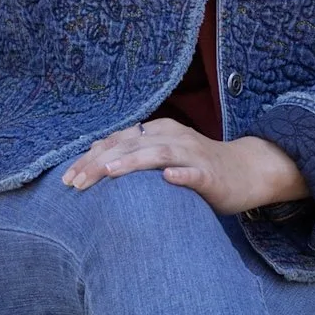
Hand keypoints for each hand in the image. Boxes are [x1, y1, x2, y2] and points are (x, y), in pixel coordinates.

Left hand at [62, 119, 309, 216]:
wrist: (248, 170)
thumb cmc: (199, 166)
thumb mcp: (162, 155)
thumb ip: (133, 154)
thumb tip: (96, 157)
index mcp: (157, 132)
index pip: (117, 141)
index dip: (90, 158)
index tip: (67, 178)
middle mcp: (172, 138)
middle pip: (130, 146)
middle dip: (99, 163)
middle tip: (75, 182)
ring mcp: (192, 155)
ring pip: (158, 154)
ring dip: (133, 163)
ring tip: (109, 173)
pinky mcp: (210, 174)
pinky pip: (195, 172)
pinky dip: (181, 174)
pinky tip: (168, 179)